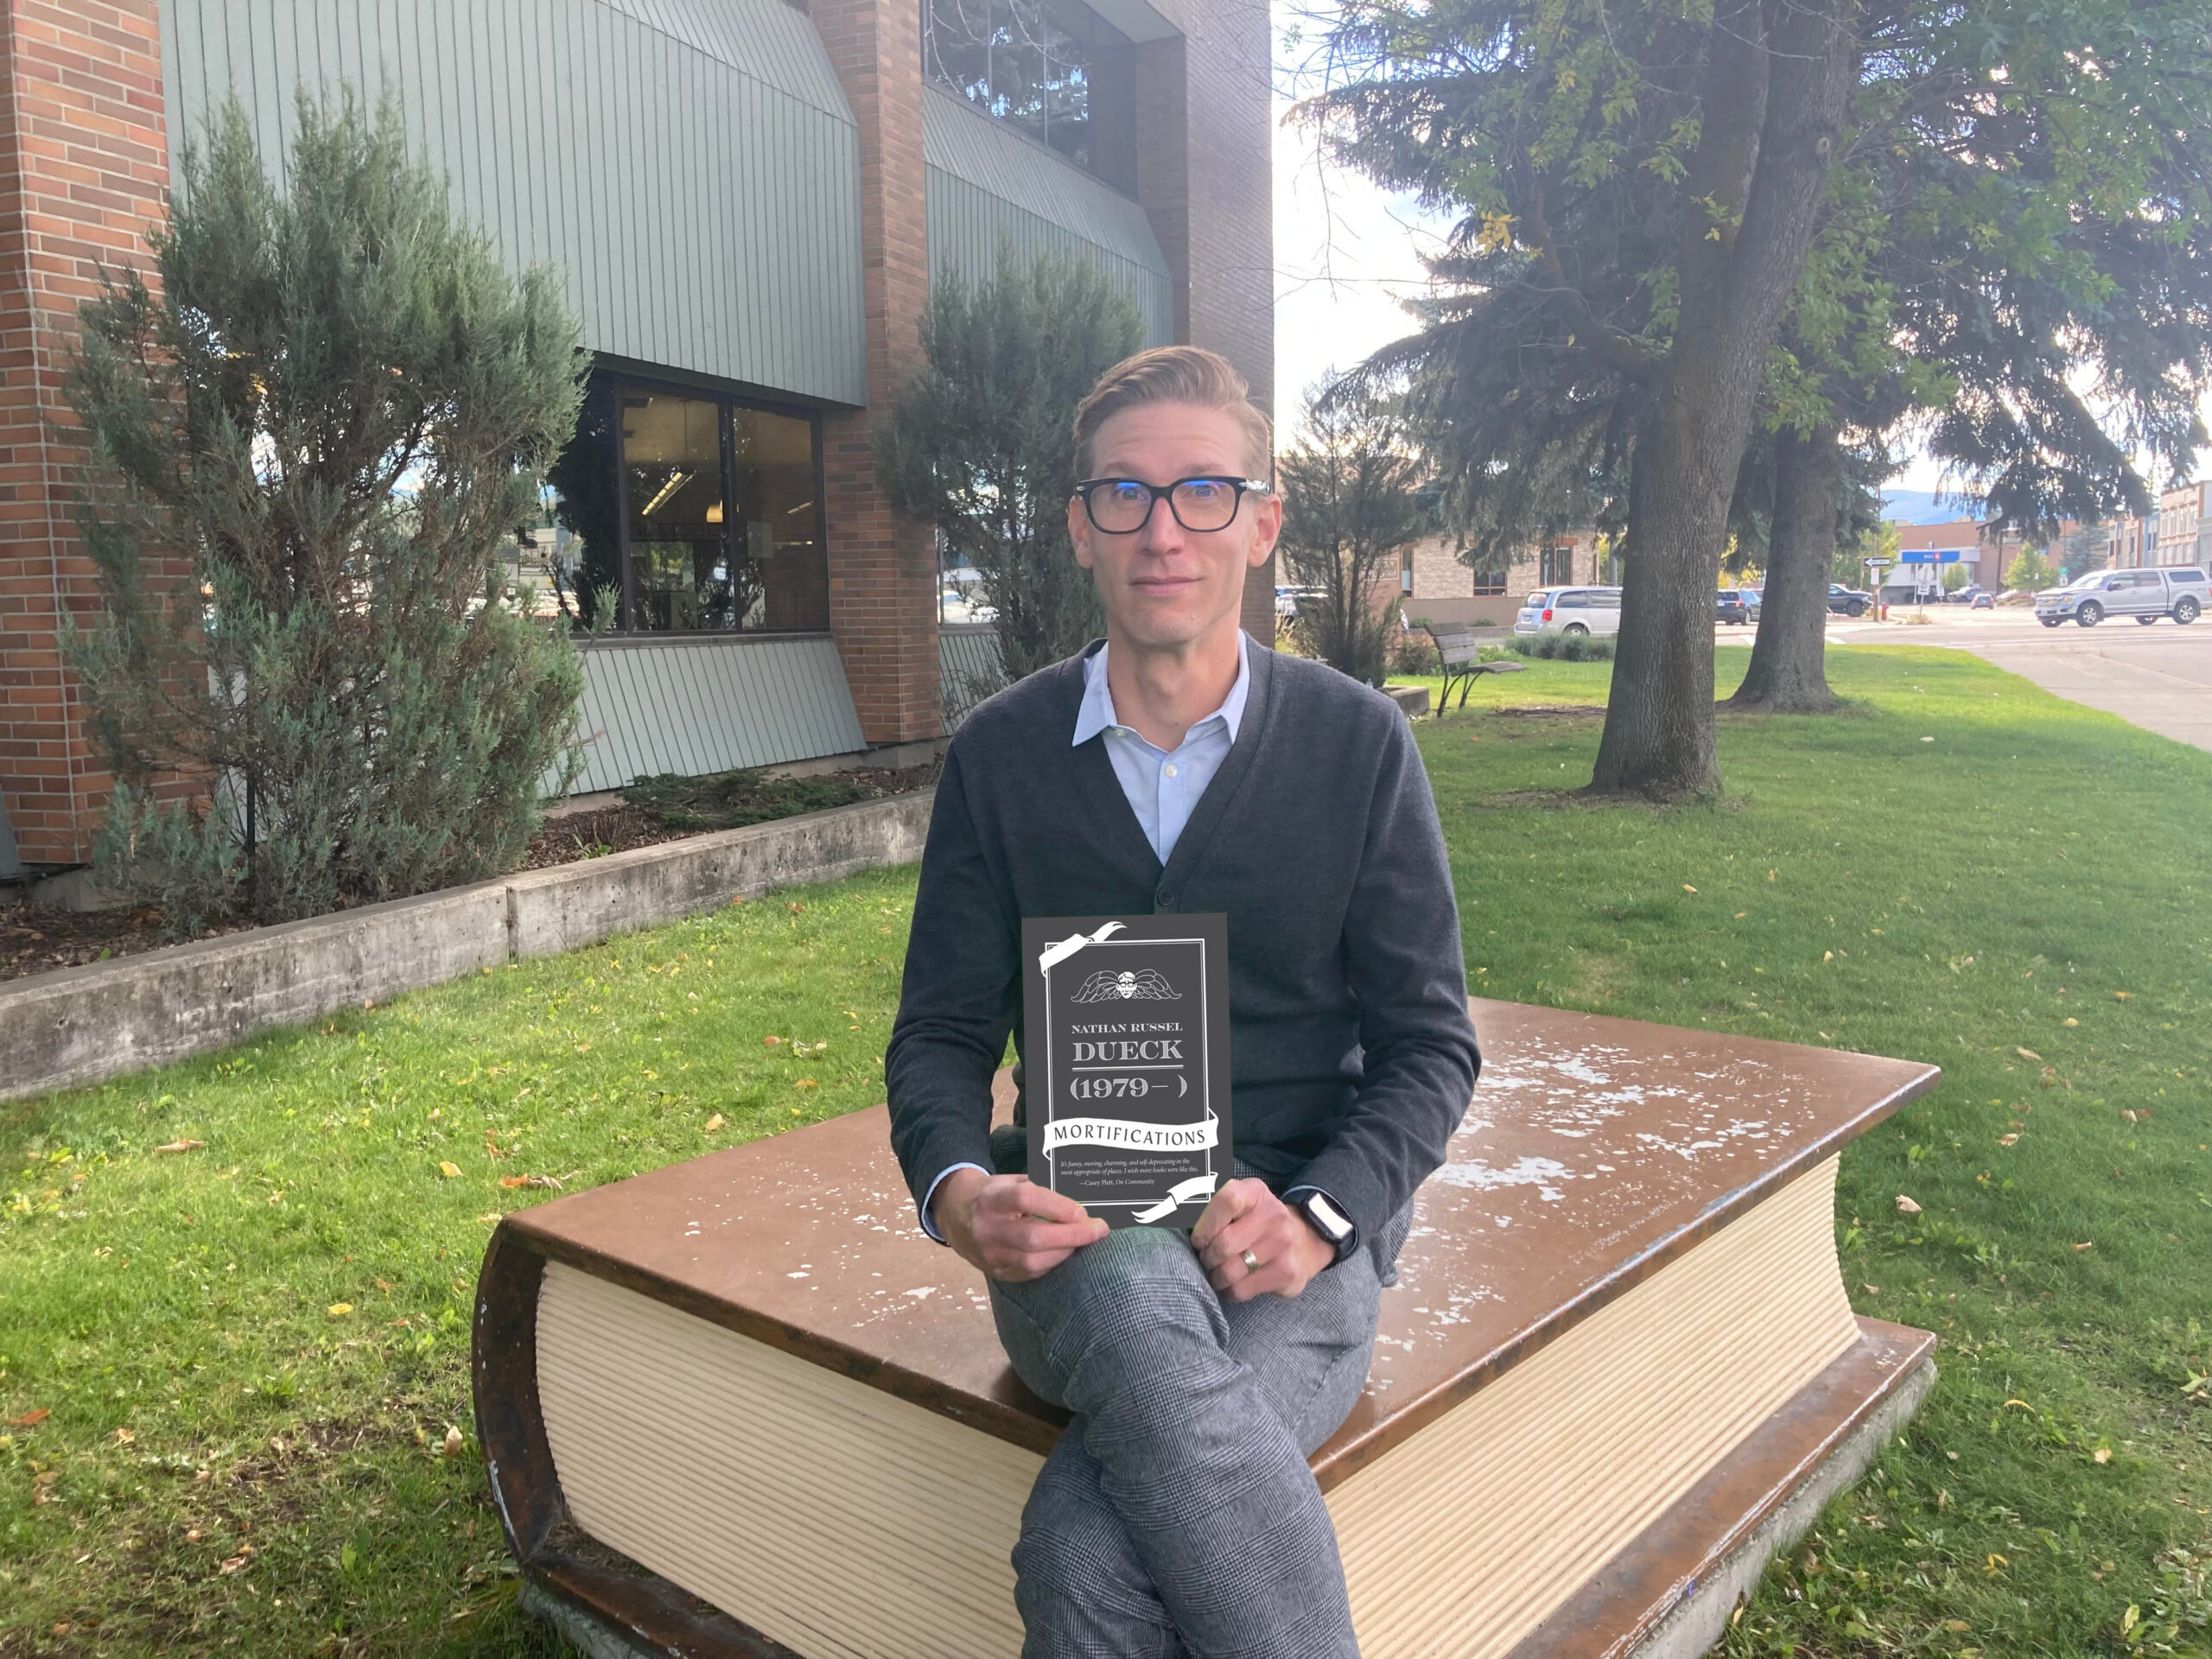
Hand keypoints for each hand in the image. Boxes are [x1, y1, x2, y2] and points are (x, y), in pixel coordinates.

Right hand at [932, 1169, 1108, 1281]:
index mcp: (990, 1198)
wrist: (954, 1214)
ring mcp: (989, 1254)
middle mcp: (986, 1228)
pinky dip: (1052, 1263)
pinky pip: (1029, 1273)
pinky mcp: (995, 1272)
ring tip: (1084, 1240)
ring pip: (1032, 1261)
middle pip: (1033, 1236)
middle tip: (1099, 1229)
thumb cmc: (993, 1194)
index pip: (1025, 1200)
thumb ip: (1040, 1188)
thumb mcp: (1010, 1181)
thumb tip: (1081, 1197)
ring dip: (1065, 1251)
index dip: (1056, 1206)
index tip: (1082, 1210)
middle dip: (1072, 1235)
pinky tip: (1064, 1251)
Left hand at [1190, 1179, 1335, 1301]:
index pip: (1226, 1200)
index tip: (1198, 1239)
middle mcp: (1273, 1215)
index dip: (1205, 1224)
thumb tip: (1169, 1210)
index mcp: (1255, 1192)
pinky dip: (1229, 1290)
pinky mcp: (1286, 1273)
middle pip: (1223, 1244)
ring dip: (1216, 1276)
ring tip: (1218, 1272)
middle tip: (1208, 1259)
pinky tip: (1233, 1282)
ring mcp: (1283, 1245)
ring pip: (1229, 1272)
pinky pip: (1240, 1290)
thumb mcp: (1240, 1201)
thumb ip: (1208, 1203)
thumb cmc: (1257, 1222)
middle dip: (1207, 1257)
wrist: (1306, 1240)